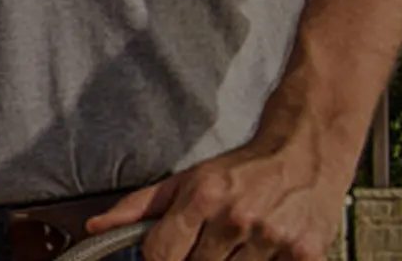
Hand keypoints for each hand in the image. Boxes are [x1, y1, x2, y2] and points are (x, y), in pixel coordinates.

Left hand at [83, 138, 352, 260]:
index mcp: (203, 198)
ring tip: (238, 245)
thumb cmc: (243, 169)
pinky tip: (262, 251)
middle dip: (197, 259)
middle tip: (211, 243)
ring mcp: (272, 237)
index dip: (160, 259)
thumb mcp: (186, 180)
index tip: (169, 254)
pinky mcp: (304, 254)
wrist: (305, 152)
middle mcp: (237, 218)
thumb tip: (96, 226)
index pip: (161, 255)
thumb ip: (139, 207)